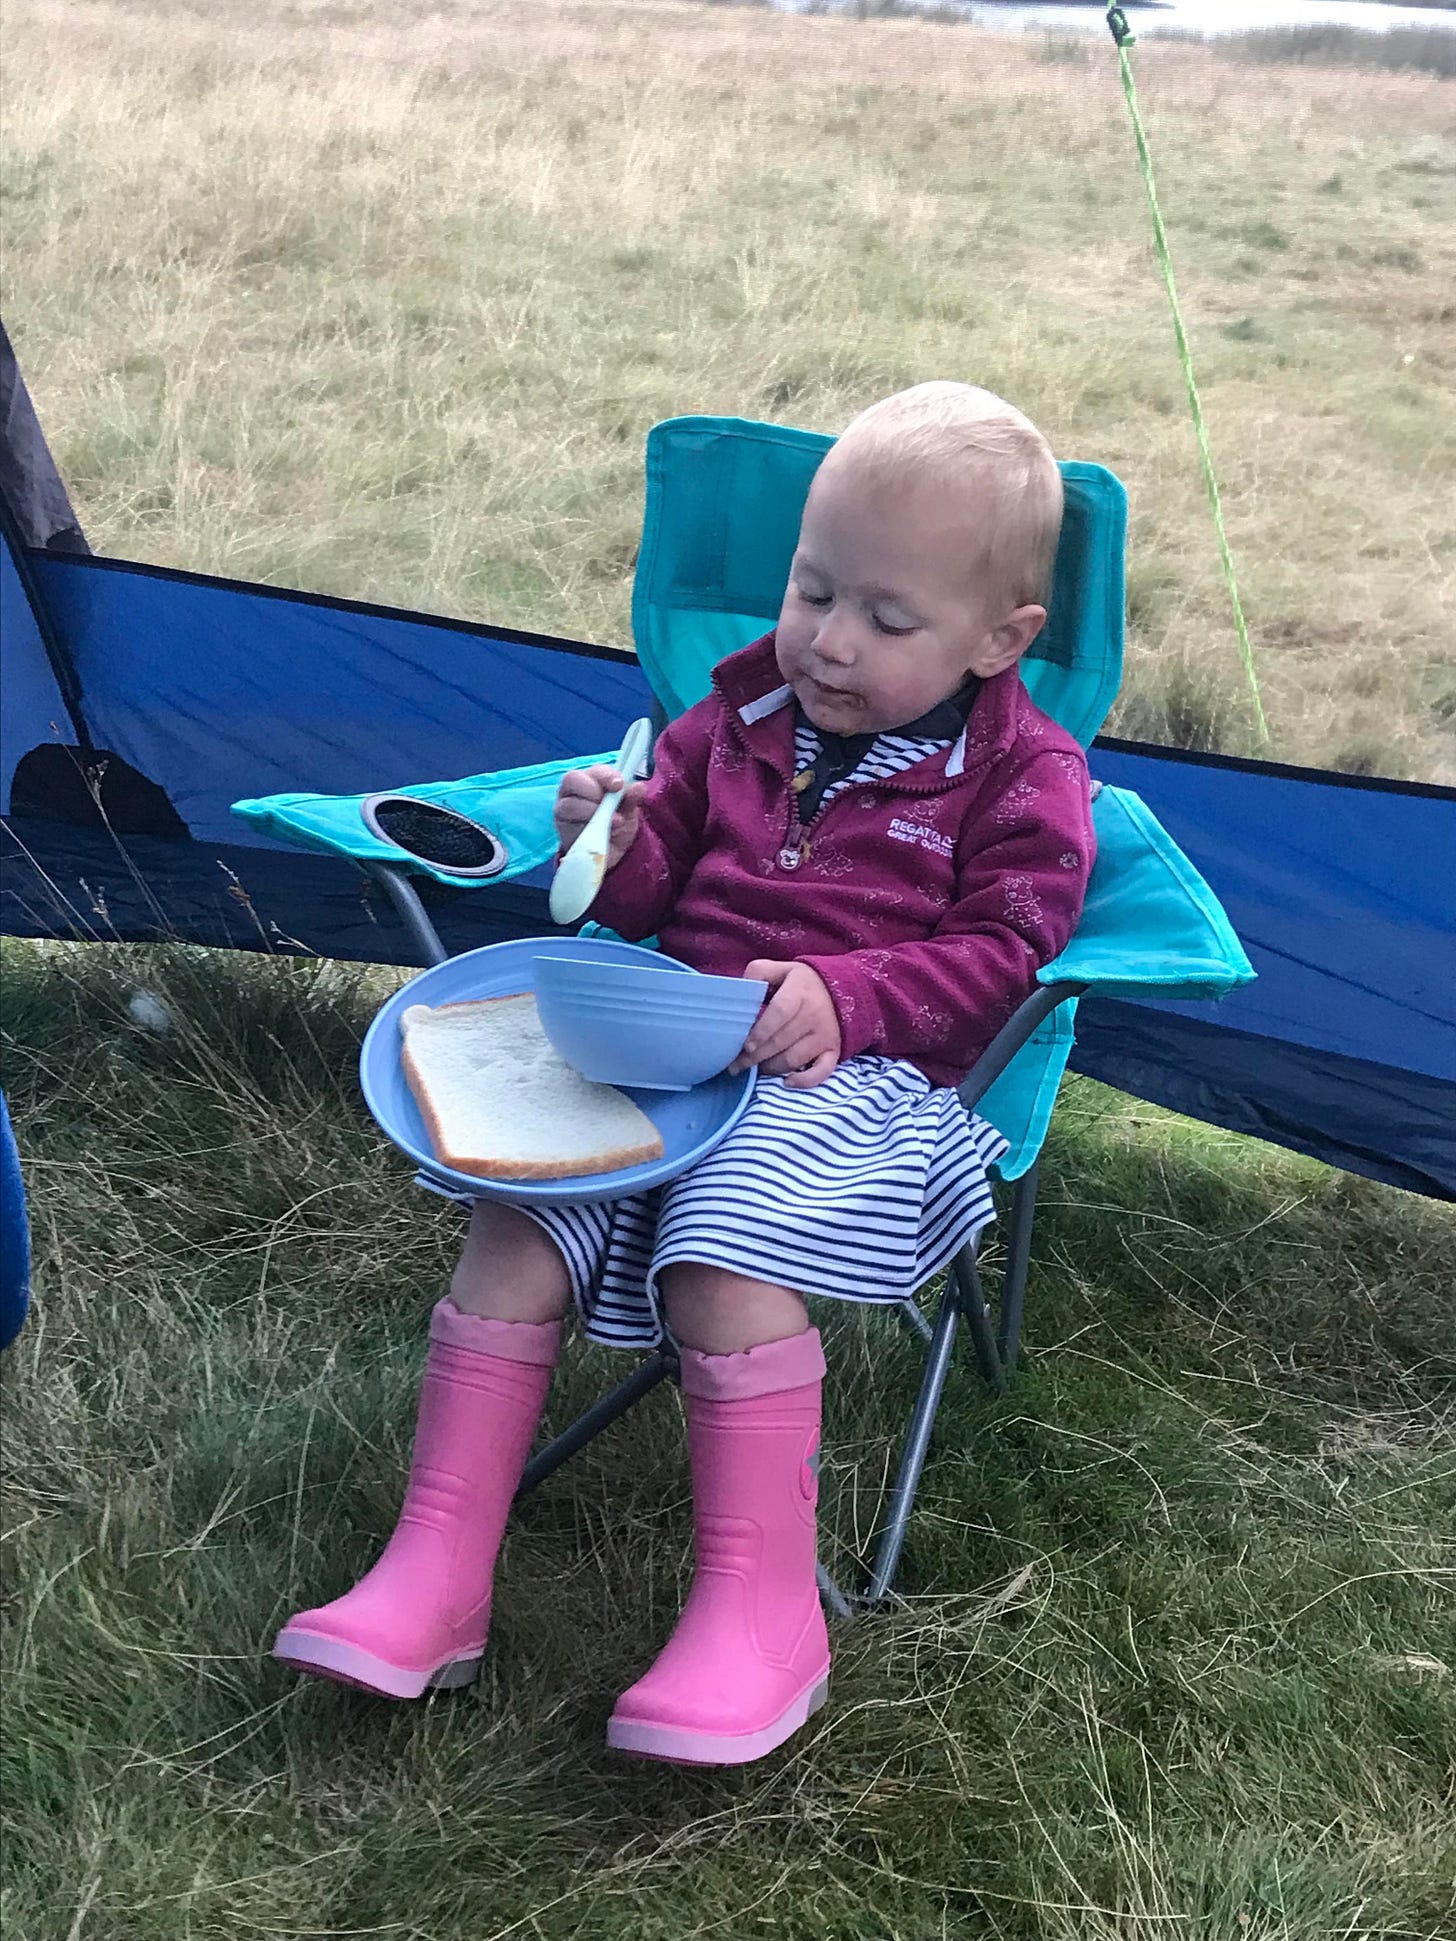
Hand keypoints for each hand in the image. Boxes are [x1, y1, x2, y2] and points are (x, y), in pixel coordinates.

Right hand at [554, 766, 646, 868]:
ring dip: (592, 812)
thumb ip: (632, 798)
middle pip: (572, 779)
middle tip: (610, 806)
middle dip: (594, 791)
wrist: (610, 851)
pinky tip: (601, 833)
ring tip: (613, 823)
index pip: (594, 770)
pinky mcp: (562, 828)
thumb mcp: (628, 811)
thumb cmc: (616, 823)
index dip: (606, 776)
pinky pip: (569, 826)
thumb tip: (638, 787)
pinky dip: (588, 829)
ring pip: (569, 804)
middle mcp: (573, 790)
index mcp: (591, 779)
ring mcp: (563, 808)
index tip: (619, 786)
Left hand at [730, 960, 841, 1088]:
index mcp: (799, 992)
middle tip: (735, 1065)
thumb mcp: (782, 969)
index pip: (779, 1013)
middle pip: (781, 1041)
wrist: (842, 989)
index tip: (745, 1045)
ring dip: (771, 1068)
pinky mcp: (833, 1050)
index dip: (761, 1031)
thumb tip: (741, 990)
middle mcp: (814, 1015)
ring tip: (754, 1069)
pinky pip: (822, 1071)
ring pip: (794, 1059)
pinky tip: (788, 1083)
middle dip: (755, 1056)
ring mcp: (825, 1035)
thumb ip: (759, 972)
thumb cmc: (802, 982)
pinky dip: (806, 1081)